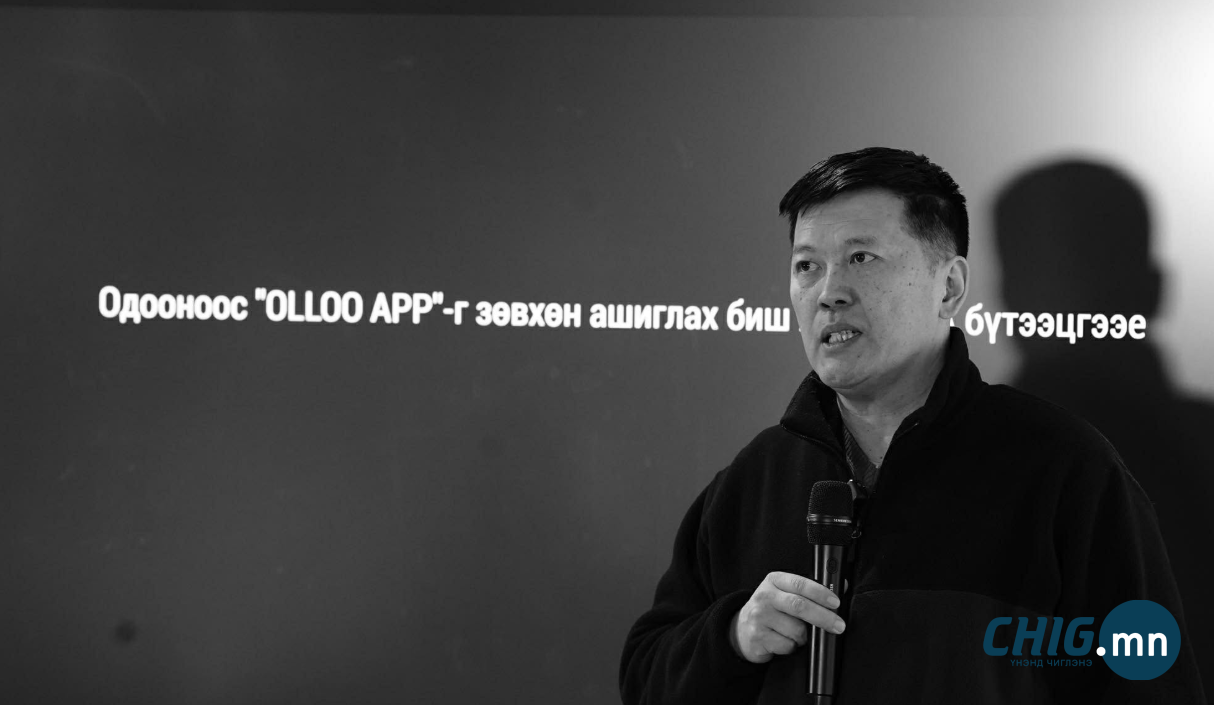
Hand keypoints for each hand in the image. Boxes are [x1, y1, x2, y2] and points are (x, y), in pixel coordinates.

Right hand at [729, 571, 844, 663]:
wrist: (742, 629)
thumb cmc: (771, 610)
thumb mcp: (784, 593)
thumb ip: (808, 591)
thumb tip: (842, 587)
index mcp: (774, 580)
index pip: (800, 584)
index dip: (821, 593)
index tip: (836, 603)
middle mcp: (765, 596)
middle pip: (800, 606)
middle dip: (824, 618)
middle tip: (838, 626)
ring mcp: (759, 616)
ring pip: (796, 630)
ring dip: (804, 637)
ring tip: (797, 634)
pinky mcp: (758, 636)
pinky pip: (787, 646)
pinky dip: (792, 647)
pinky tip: (783, 641)